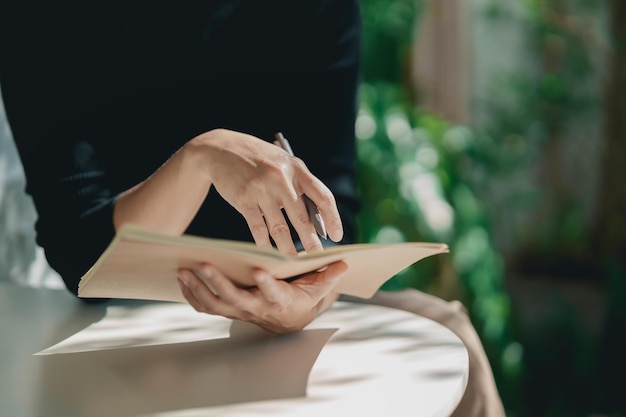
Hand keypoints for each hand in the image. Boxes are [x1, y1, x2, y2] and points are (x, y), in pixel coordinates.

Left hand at [176, 261, 346, 333]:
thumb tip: (344, 262)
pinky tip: (181, 279)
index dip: (266, 285)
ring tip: (184, 270)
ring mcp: (239, 311)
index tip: (259, 271)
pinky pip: (204, 306)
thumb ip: (329, 276)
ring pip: (214, 304)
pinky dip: (190, 295)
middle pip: (234, 299)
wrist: (288, 322)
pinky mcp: (227, 309)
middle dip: (217, 283)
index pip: (273, 294)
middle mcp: (256, 309)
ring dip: (197, 289)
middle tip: (204, 265)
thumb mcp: (319, 290)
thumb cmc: (302, 300)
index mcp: (280, 301)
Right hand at [190, 129, 342, 254]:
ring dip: (287, 248)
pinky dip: (264, 242)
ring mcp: (262, 189)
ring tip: (293, 262)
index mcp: (297, 168)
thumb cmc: (258, 160)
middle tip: (318, 257)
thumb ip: (298, 185)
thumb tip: (316, 221)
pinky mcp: (244, 199)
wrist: (221, 149)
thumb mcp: (282, 163)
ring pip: (280, 227)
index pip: (322, 196)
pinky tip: (268, 252)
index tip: (337, 237)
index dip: (332, 218)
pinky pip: (258, 227)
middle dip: (311, 241)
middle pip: (302, 217)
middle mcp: (282, 178)